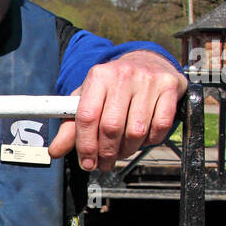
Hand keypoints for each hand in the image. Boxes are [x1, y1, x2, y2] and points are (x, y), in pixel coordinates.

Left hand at [48, 50, 186, 171]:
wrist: (147, 62)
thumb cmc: (113, 87)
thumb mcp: (88, 99)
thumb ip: (71, 126)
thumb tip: (55, 151)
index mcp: (98, 76)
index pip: (87, 117)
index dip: (85, 145)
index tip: (86, 163)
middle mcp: (122, 75)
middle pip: (111, 127)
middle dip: (106, 153)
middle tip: (104, 163)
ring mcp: (148, 80)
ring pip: (136, 130)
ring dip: (127, 150)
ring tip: (122, 152)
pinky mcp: (169, 87)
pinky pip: (160, 126)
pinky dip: (150, 140)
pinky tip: (142, 139)